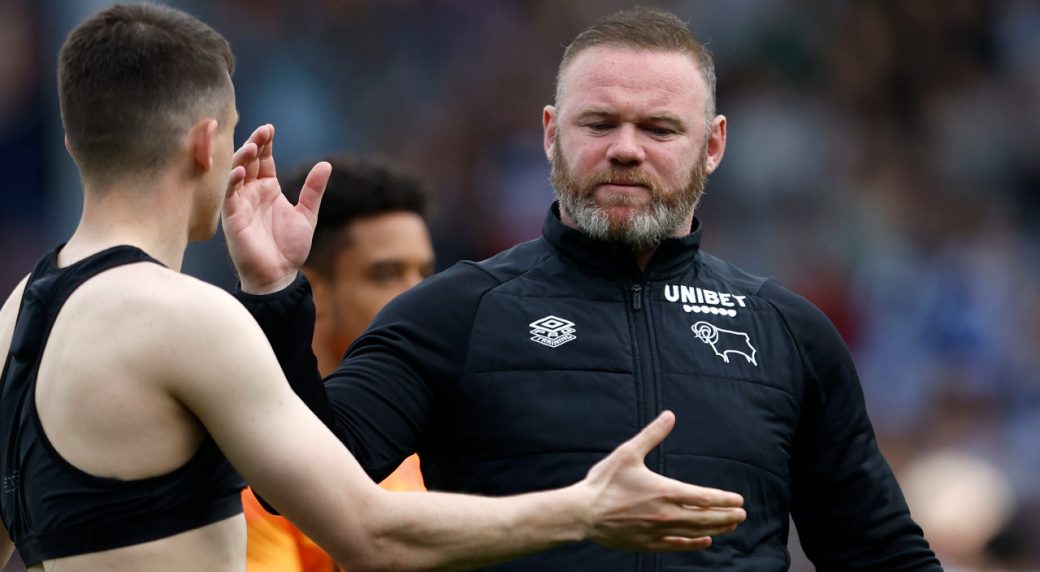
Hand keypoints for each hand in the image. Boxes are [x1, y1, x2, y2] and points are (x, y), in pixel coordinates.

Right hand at [222, 124, 331, 293]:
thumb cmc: (289, 247)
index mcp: (269, 190)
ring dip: (242, 159)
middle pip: (250, 161)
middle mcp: (252, 193)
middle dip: (254, 144)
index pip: (264, 160)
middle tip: (263, 131)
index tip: (270, 128)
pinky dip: (233, 182)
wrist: (279, 274)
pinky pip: (229, 196)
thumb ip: (313, 190)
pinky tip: (241, 172)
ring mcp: (241, 204)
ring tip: (252, 146)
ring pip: (236, 174)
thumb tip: (326, 164)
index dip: (265, 144)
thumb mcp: (307, 215)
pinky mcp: (232, 218)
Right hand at [579, 411, 745, 550]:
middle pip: (705, 517)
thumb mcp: (628, 452)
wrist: (584, 512)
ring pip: (694, 532)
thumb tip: (669, 416)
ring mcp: (658, 531)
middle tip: (741, 515)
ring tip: (730, 526)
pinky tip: (704, 542)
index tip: (738, 500)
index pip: (704, 497)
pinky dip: (693, 544)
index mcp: (665, 491)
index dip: (723, 499)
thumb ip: (652, 435)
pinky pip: (677, 545)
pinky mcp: (648, 543)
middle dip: (726, 516)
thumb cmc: (604, 482)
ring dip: (715, 529)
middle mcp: (666, 514)